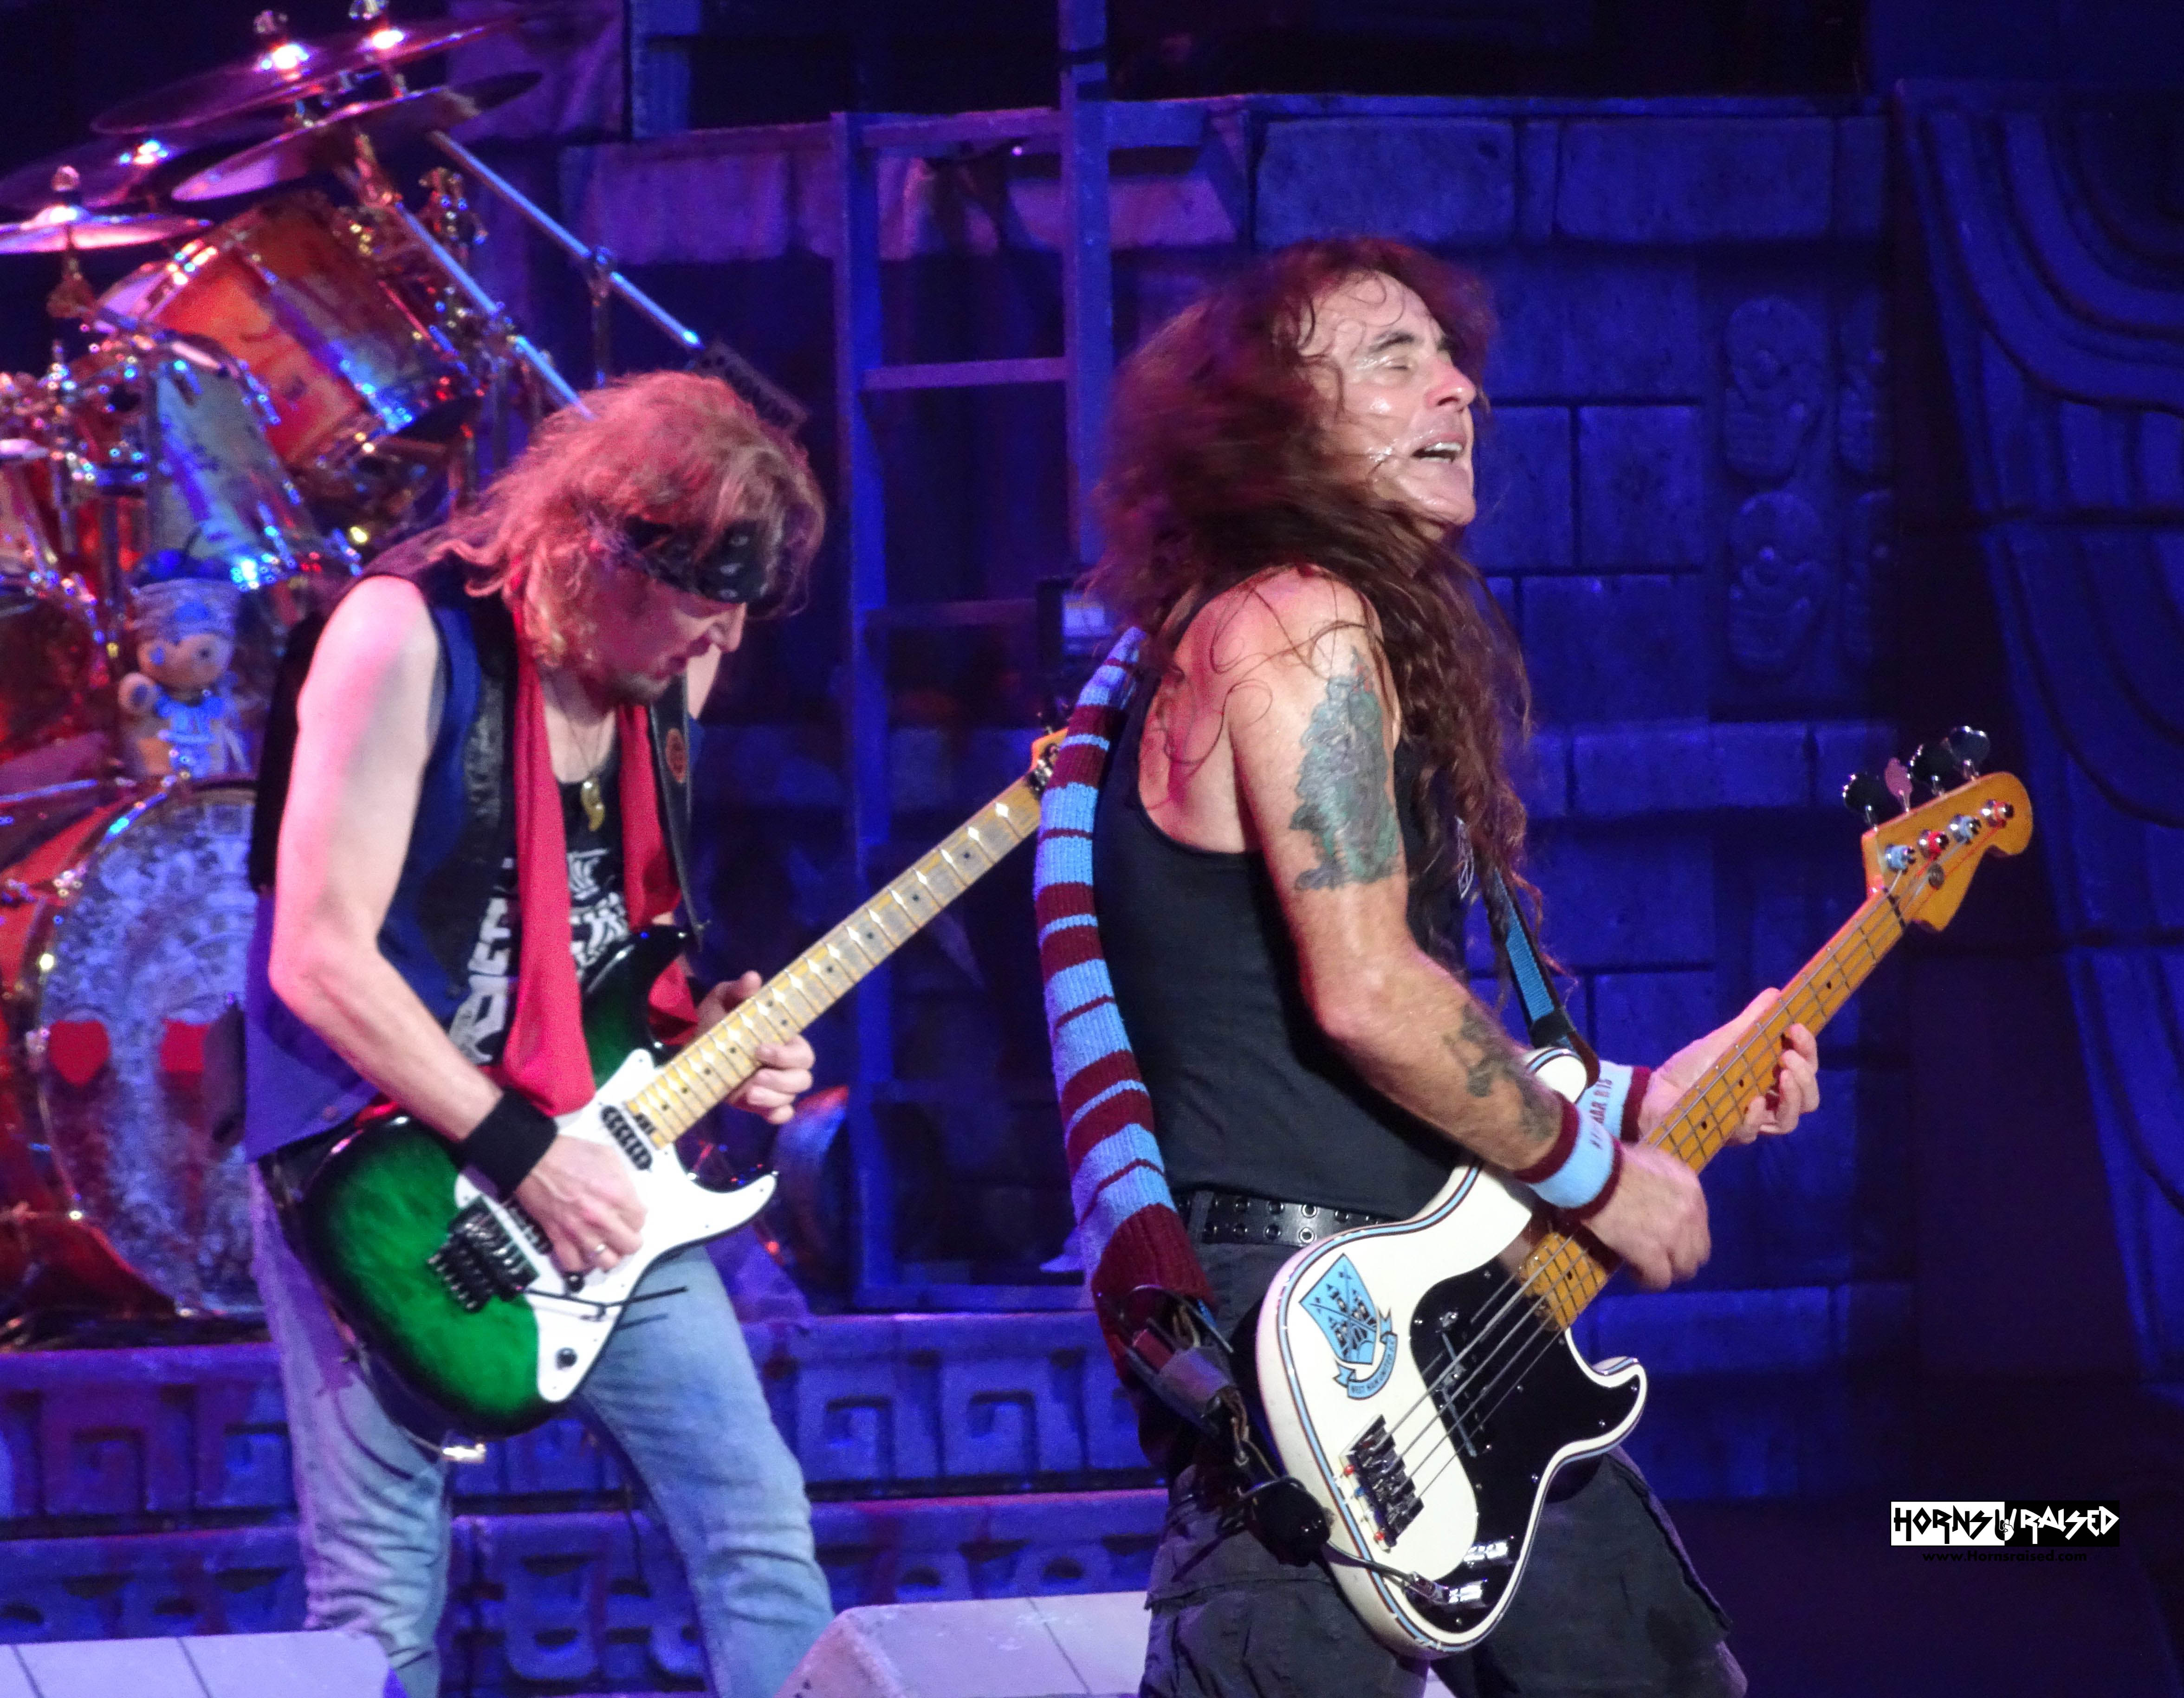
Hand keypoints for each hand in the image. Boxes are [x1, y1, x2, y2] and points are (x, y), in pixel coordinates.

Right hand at [514, 1136, 645, 1276]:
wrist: (533, 1159)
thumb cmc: (571, 1153)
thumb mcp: (608, 1156)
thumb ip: (624, 1181)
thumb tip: (631, 1199)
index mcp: (617, 1195)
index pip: (640, 1221)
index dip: (636, 1217)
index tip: (628, 1212)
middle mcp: (601, 1219)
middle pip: (630, 1246)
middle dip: (629, 1238)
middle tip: (621, 1230)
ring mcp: (579, 1232)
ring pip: (607, 1262)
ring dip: (609, 1254)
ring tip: (605, 1244)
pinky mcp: (558, 1238)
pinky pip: (574, 1264)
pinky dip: (581, 1262)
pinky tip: (584, 1251)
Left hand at [698, 970, 815, 1125]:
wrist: (690, 1048)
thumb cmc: (713, 1021)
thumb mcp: (722, 1001)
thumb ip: (738, 991)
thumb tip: (753, 978)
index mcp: (781, 1039)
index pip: (802, 1051)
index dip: (788, 1054)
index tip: (760, 1049)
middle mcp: (783, 1064)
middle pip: (803, 1076)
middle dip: (782, 1078)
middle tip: (756, 1076)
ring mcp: (773, 1085)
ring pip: (792, 1096)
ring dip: (774, 1096)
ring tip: (750, 1092)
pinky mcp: (760, 1104)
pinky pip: (782, 1114)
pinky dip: (776, 1114)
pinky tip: (760, 1109)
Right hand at [1583, 1142, 1709, 1289]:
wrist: (1595, 1172)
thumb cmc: (1616, 1161)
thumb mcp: (1654, 1161)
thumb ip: (1668, 1181)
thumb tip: (1661, 1195)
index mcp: (1691, 1189)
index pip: (1700, 1225)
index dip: (1684, 1236)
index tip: (1665, 1237)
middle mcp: (1690, 1214)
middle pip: (1698, 1251)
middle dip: (1680, 1257)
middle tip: (1659, 1256)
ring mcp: (1673, 1236)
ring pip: (1683, 1269)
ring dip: (1666, 1270)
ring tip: (1646, 1267)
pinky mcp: (1651, 1253)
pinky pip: (1660, 1280)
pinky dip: (1648, 1281)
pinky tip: (1634, 1273)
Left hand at [1639, 989, 1820, 1143]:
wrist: (1657, 1089)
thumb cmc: (1694, 1066)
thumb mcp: (1725, 1039)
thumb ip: (1752, 1020)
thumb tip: (1775, 993)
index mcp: (1771, 1077)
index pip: (1805, 1069)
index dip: (1808, 1050)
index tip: (1796, 1028)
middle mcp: (1768, 1102)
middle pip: (1807, 1099)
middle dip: (1805, 1076)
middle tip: (1788, 1057)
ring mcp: (1751, 1121)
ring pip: (1788, 1121)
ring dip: (1792, 1097)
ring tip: (1782, 1075)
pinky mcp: (1730, 1134)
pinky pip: (1754, 1131)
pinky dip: (1755, 1116)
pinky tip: (1751, 1101)